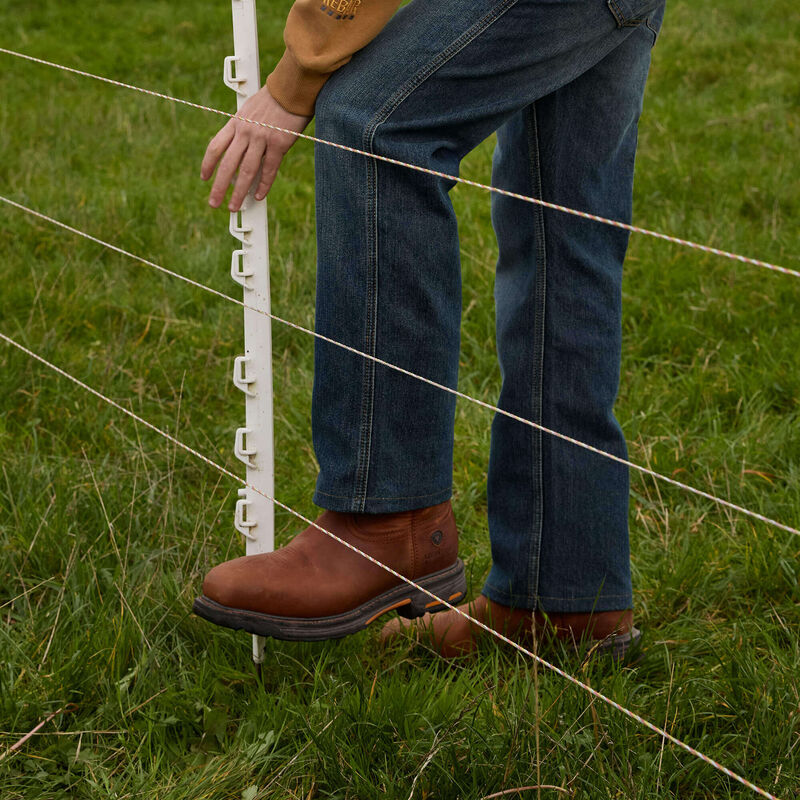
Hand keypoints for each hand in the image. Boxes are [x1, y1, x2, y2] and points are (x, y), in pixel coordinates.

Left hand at [201, 84, 310, 210]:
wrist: (292, 87)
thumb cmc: (274, 99)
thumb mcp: (251, 110)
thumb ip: (245, 129)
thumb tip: (243, 150)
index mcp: (236, 123)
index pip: (215, 147)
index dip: (208, 165)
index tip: (204, 178)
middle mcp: (245, 132)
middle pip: (227, 165)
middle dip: (218, 187)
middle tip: (214, 202)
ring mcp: (261, 138)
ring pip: (245, 171)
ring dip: (239, 192)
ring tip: (234, 206)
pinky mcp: (278, 144)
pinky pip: (268, 169)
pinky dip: (263, 185)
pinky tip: (258, 196)